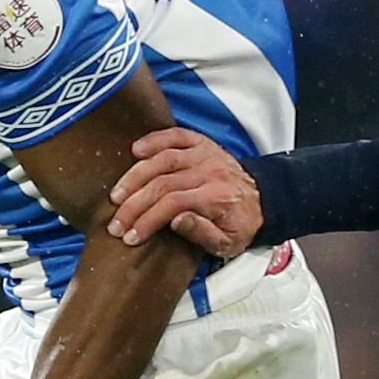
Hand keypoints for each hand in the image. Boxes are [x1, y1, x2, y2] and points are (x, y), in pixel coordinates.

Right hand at [108, 127, 263, 255]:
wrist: (263, 201)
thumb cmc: (241, 224)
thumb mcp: (228, 243)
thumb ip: (202, 233)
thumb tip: (175, 221)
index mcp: (216, 198)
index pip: (172, 205)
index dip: (147, 220)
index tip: (130, 235)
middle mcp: (209, 172)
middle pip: (162, 183)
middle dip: (133, 204)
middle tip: (115, 222)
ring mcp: (205, 154)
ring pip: (163, 159)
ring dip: (135, 176)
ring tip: (117, 195)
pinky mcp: (202, 144)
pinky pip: (176, 135)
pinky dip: (154, 140)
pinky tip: (135, 150)